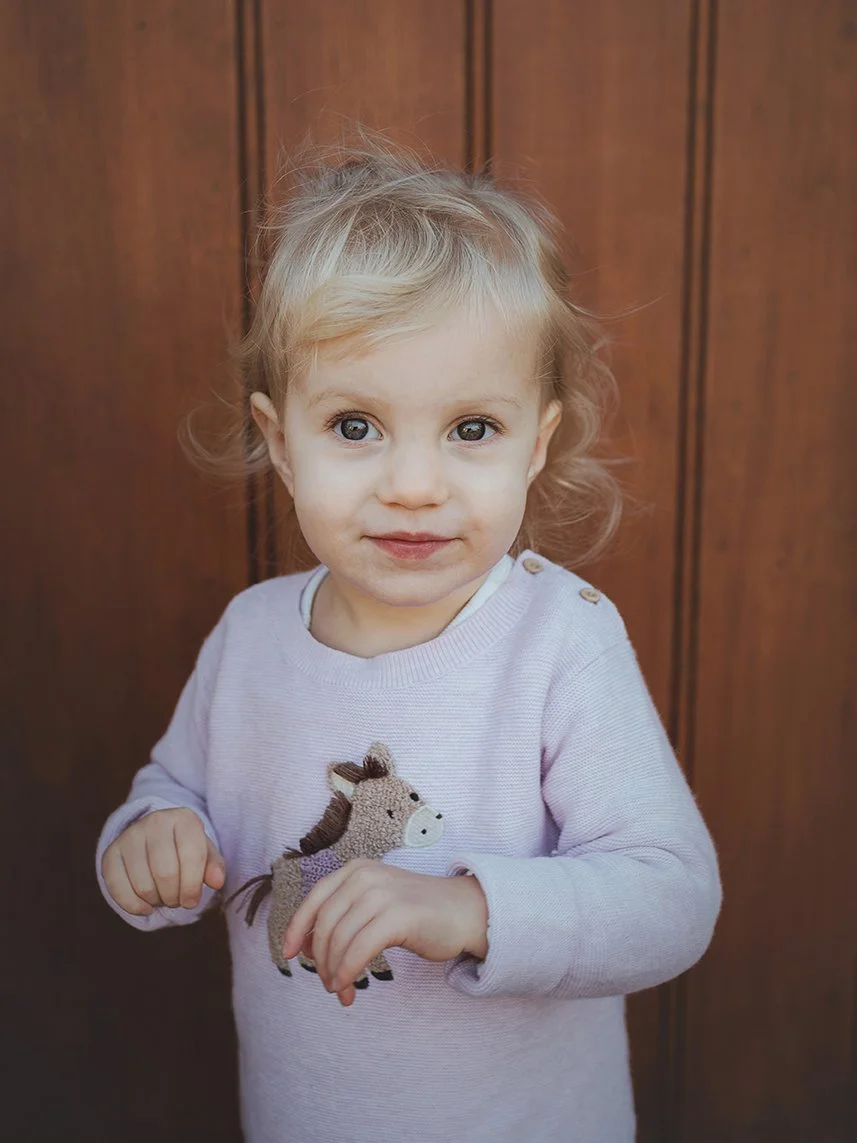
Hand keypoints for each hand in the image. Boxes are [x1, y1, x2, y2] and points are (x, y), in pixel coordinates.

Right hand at [101, 808, 225, 914]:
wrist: (154, 836)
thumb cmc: (184, 848)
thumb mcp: (204, 851)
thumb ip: (213, 866)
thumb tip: (217, 881)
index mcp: (184, 818)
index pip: (192, 856)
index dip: (193, 886)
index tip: (193, 900)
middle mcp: (155, 822)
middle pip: (166, 873)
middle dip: (175, 897)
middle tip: (177, 900)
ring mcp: (130, 836)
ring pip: (143, 885)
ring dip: (156, 901)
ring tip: (163, 897)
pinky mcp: (111, 853)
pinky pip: (118, 889)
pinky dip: (134, 906)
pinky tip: (146, 906)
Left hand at [282, 858, 488, 1006]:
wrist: (464, 911)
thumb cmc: (418, 913)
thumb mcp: (375, 903)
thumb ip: (345, 916)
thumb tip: (308, 948)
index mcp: (356, 870)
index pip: (315, 900)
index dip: (297, 929)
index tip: (290, 955)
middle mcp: (365, 876)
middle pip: (325, 925)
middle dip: (320, 960)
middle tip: (328, 983)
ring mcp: (382, 894)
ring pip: (339, 940)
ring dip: (334, 972)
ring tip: (342, 990)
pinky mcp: (398, 916)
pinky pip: (359, 950)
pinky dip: (348, 972)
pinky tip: (349, 986)